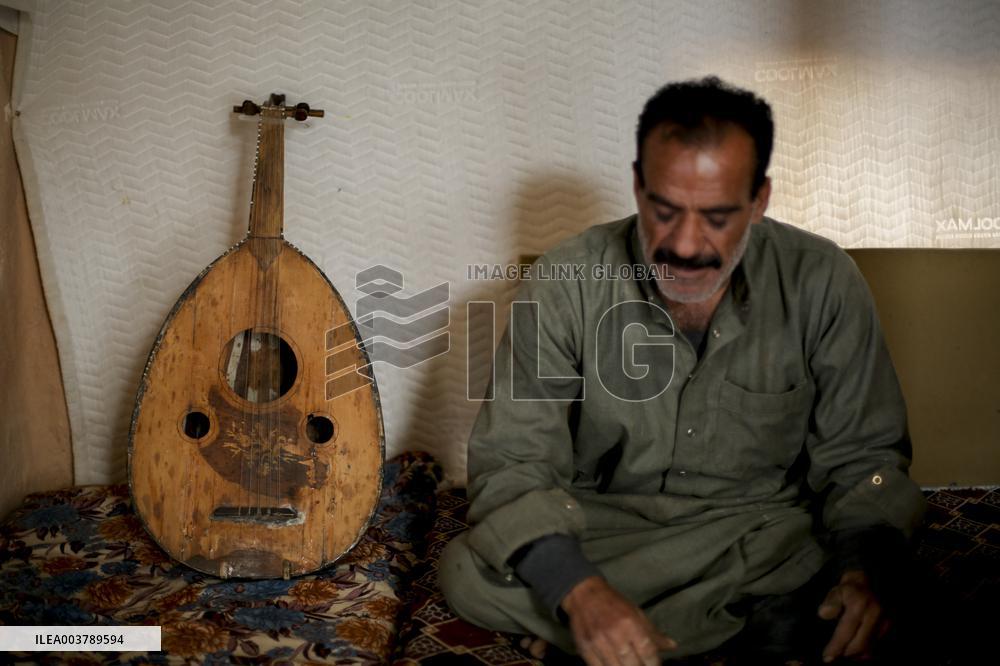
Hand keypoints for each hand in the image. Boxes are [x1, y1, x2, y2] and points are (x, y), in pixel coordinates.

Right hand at [560, 576, 676, 665]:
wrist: (584, 594)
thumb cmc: (614, 604)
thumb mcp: (636, 613)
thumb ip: (653, 633)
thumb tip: (672, 646)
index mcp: (631, 623)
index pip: (648, 652)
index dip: (654, 664)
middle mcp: (615, 634)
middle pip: (633, 664)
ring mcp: (598, 643)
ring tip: (628, 665)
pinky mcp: (584, 649)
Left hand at [817, 569, 889, 661]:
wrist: (868, 581)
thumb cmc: (848, 589)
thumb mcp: (835, 591)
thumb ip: (830, 602)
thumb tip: (823, 614)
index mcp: (858, 606)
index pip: (846, 632)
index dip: (836, 647)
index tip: (826, 657)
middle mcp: (874, 615)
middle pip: (859, 645)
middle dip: (845, 654)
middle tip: (834, 658)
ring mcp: (884, 621)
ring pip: (869, 648)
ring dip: (855, 654)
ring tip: (843, 654)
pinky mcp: (889, 626)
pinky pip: (876, 645)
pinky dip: (865, 651)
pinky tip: (855, 652)